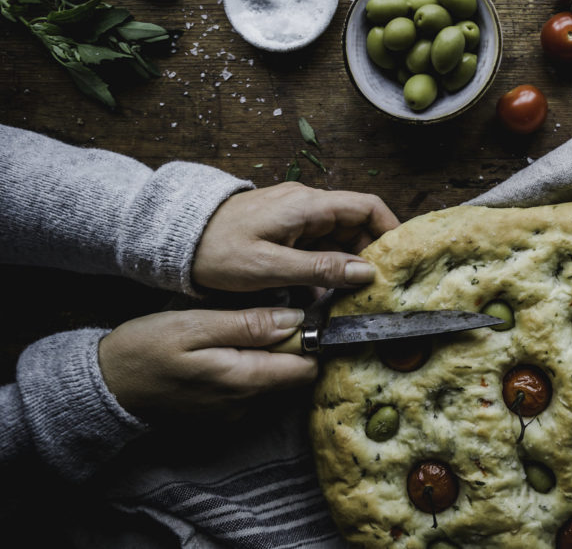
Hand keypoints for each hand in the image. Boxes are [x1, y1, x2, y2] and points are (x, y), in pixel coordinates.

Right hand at [98, 307, 317, 420]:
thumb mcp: (195, 325)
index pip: (306, 368)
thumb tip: (294, 319)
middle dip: (288, 346)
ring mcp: (232, 411)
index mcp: (244, 380)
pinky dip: (245, 366)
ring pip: (270, 380)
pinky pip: (249, 387)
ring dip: (265, 355)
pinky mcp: (219, 411)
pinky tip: (221, 349)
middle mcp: (245, 403)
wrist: (105, 385)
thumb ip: (248, 324)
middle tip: (260, 318)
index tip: (296, 317)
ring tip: (236, 330)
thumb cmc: (146, 349)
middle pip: (292, 375)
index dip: (309, 341)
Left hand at [192, 184, 399, 291]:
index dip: (390, 231)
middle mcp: (307, 206)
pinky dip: (323, 272)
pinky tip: (319, 299)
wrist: (173, 239)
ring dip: (345, 269)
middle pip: (356, 227)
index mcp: (308, 206)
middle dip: (369, 258)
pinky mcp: (284, 232)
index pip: (367, 208)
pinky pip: (316, 249)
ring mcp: (295, 218)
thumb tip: (366, 272)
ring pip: (337, 242)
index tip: (400, 261)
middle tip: (375, 292)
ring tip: (349, 302)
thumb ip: (320, 269)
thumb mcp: (269, 267)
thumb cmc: (215, 250)